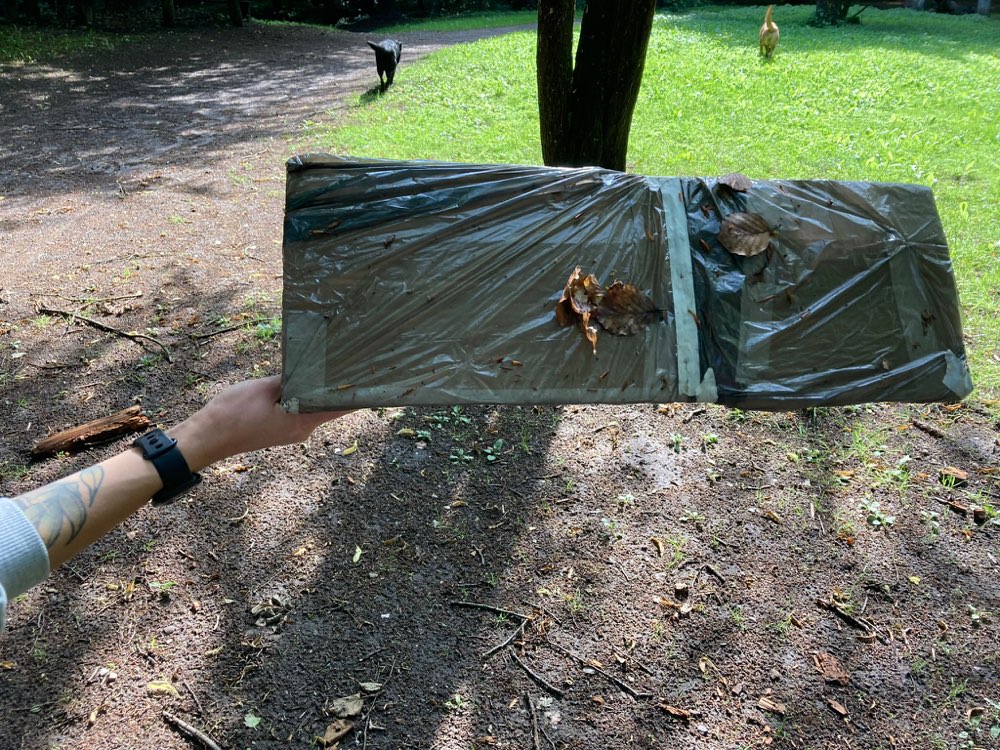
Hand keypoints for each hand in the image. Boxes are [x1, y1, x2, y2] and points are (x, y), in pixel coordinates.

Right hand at [170, 376, 349, 471]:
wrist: (207, 438)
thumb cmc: (233, 413)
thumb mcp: (264, 388)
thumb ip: (290, 379)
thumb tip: (310, 371)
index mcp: (302, 421)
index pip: (339, 407)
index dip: (353, 393)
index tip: (367, 378)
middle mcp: (302, 430)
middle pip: (328, 407)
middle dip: (335, 388)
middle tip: (346, 364)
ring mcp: (292, 432)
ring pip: (312, 408)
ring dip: (316, 392)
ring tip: (324, 368)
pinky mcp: (281, 430)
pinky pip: (299, 412)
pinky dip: (302, 398)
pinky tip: (300, 382)